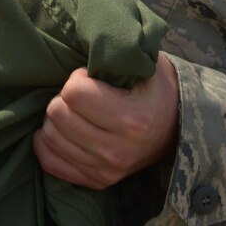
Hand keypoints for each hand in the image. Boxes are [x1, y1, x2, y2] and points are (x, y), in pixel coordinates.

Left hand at [33, 54, 179, 189]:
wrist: (177, 129)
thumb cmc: (156, 90)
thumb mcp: (147, 64)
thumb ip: (119, 54)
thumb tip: (88, 44)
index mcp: (133, 119)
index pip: (74, 93)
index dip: (78, 78)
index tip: (90, 78)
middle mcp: (118, 150)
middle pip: (58, 114)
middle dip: (64, 98)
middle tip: (81, 95)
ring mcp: (106, 170)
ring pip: (49, 137)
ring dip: (56, 119)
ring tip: (74, 112)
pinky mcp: (97, 182)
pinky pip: (50, 162)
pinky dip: (48, 144)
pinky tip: (62, 131)